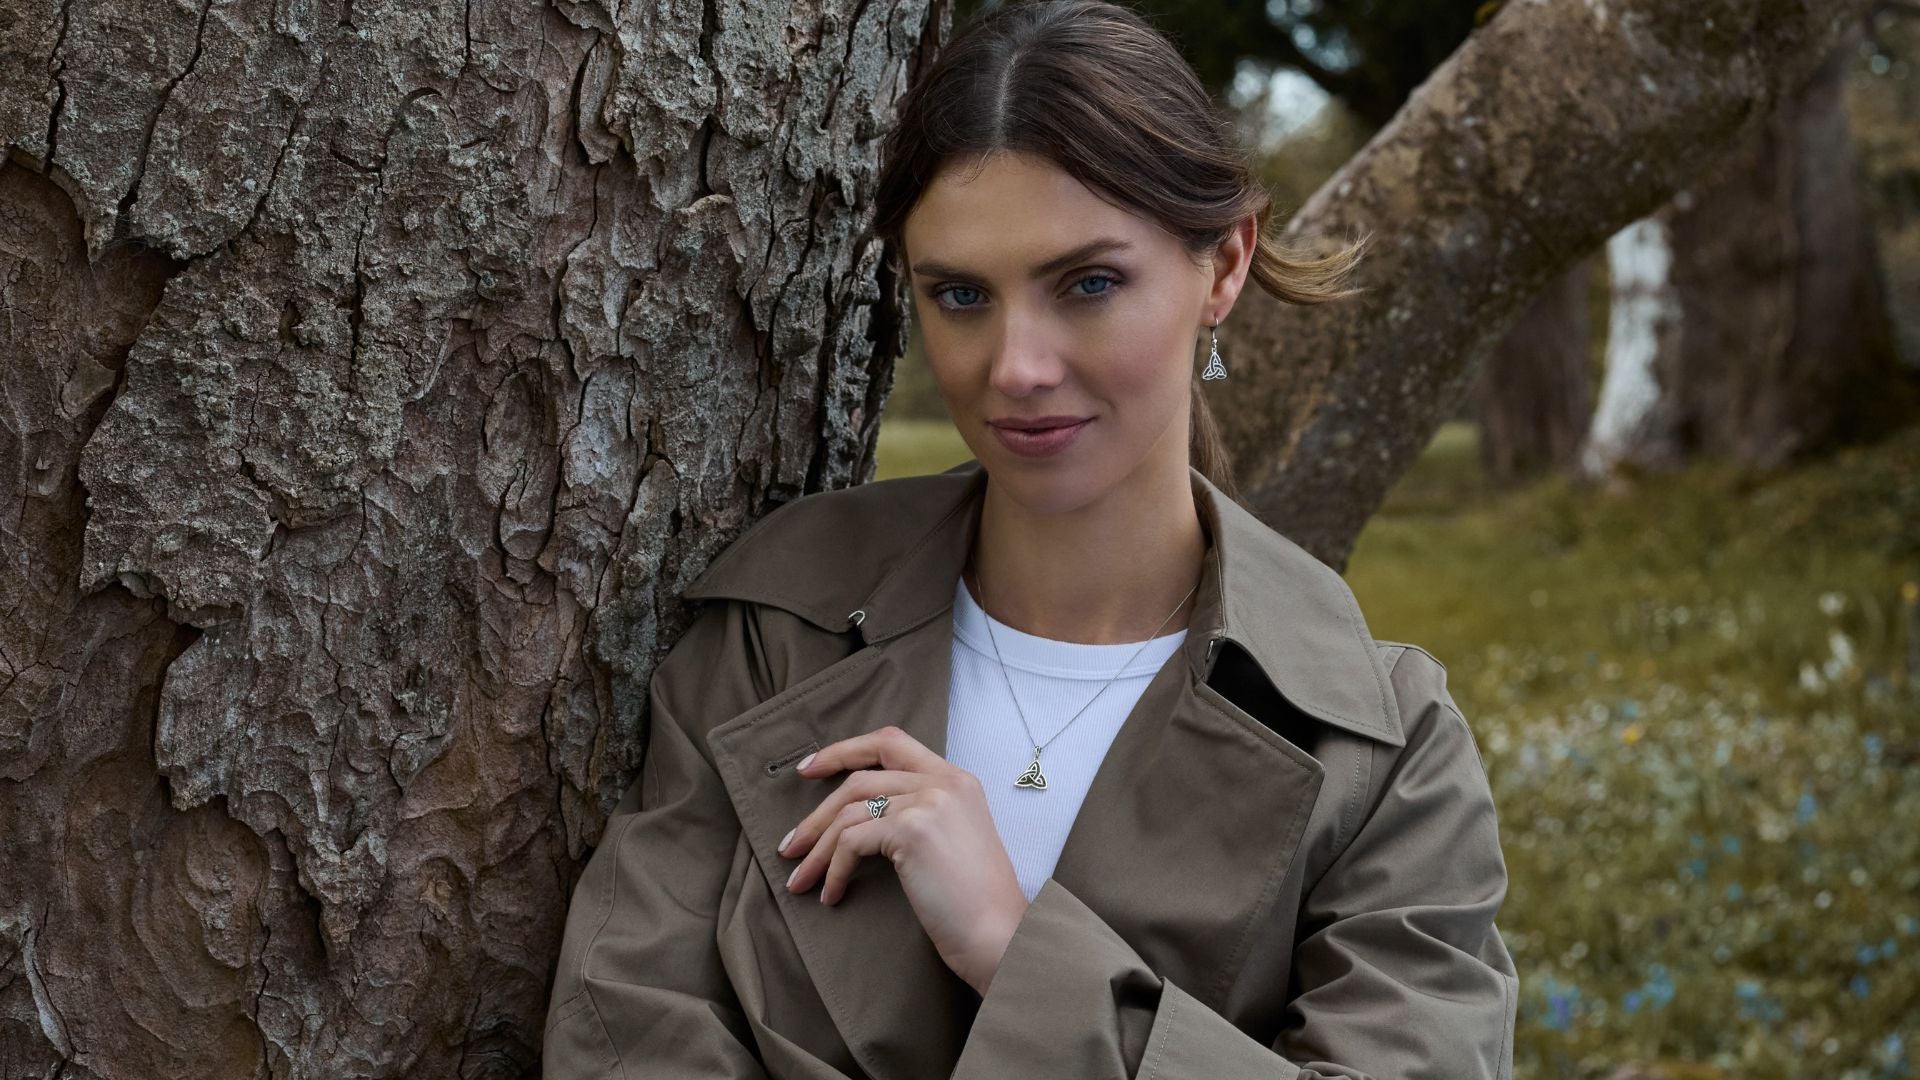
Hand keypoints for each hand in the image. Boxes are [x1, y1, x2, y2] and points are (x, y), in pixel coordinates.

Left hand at [779, 725, 1030, 994]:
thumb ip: (920, 816)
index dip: (845, 750)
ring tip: (799, 879)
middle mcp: (944, 782)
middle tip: (791, 842)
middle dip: (817, 811)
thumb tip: (859, 821)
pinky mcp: (912, 830)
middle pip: (859, 777)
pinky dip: (834, 870)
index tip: (810, 768)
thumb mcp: (953, 842)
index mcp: (957, 780)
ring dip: (817, 848)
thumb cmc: (977, 905)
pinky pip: (852, 842)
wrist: (1002, 937)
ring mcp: (928, 802)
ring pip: (849, 811)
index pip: (891, 742)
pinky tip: (832, 895)